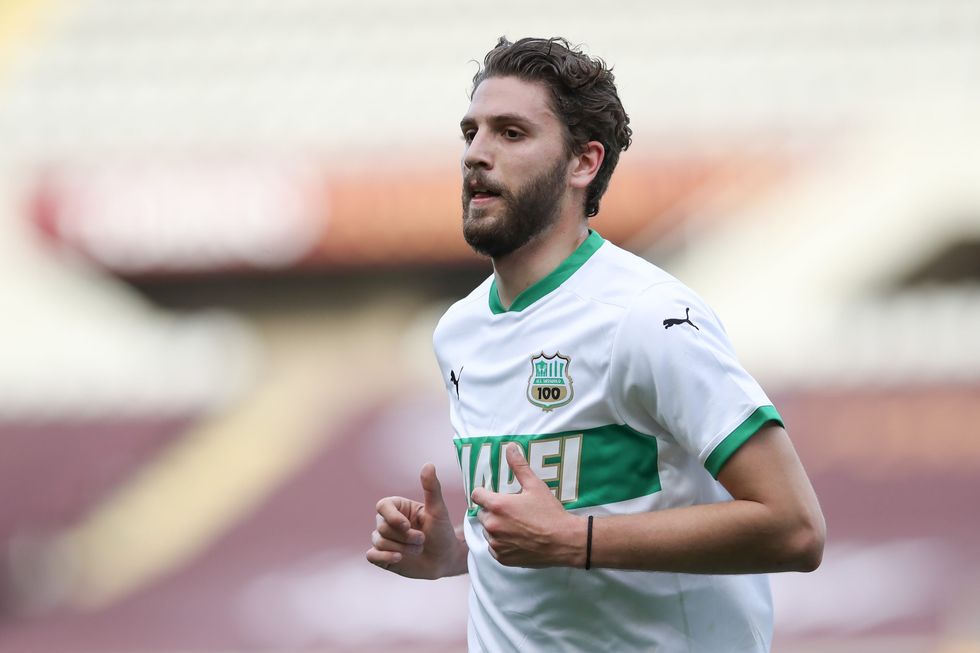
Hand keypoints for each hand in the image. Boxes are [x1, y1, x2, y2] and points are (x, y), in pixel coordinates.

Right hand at [366, 463, 466, 578]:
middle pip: (382, 527)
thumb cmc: (442, 532)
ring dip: (402, 548)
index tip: (407, 525)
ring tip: (418, 549)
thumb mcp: (438, 510)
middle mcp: (388, 522)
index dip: (392, 516)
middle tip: (422, 540)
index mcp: (398, 508)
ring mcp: (384, 540)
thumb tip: (428, 464)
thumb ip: (432, 488)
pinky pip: (371, 556)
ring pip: (379, 542)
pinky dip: (384, 557)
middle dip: (405, 537)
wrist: (444, 559)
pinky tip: (398, 559)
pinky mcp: (382, 557)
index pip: (382, 506)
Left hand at [470, 443, 586, 567]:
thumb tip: (510, 447)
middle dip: (493, 511)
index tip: (495, 495)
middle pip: (482, 514)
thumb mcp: (535, 486)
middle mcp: (492, 525)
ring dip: (496, 528)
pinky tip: (517, 538)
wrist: (564, 541)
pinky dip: (502, 543)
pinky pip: (494, 548)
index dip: (485, 493)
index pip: (477, 495)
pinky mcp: (502, 558)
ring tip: (516, 525)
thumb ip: (519, 466)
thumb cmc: (549, 513)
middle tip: (512, 511)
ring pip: (488, 531)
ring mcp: (496, 544)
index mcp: (497, 506)